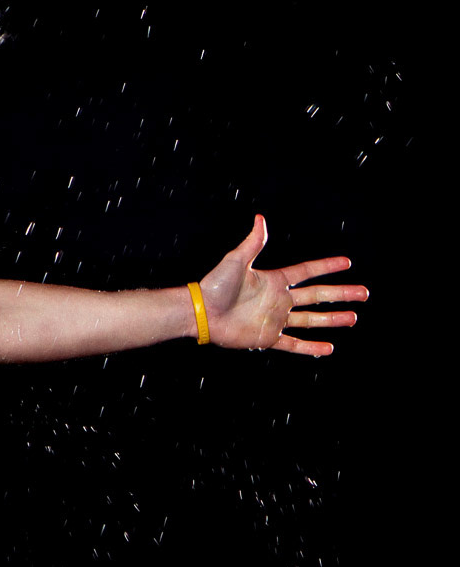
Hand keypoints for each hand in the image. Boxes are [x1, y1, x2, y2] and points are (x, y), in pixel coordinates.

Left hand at [198, 215, 365, 355]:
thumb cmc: (216, 286)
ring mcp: (274, 320)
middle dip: (341, 295)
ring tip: (354, 318)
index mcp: (274, 281)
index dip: (326, 267)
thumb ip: (253, 243)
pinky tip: (329, 347)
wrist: (202, 312)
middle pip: (317, 297)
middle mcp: (278, 300)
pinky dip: (311, 347)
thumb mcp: (236, 261)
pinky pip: (294, 344)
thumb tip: (260, 219)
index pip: (307, 272)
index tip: (347, 263)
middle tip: (364, 294)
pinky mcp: (267, 338)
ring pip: (311, 320)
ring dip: (332, 319)